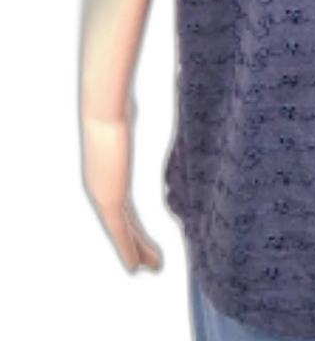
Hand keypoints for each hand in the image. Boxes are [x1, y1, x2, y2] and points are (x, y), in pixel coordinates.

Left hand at [81, 102, 162, 272]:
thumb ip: (128, 124)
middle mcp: (101, 189)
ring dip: (138, 250)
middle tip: (150, 260)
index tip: (142, 237)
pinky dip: (130, 250)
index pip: (122, 205)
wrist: (102, 113)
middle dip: (137, 242)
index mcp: (105, 174)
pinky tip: (136, 267)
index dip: (133, 224)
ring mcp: (104, 196)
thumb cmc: (112, 108)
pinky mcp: (109, 200)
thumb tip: (133, 108)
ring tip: (152, 266)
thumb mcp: (124, 119)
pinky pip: (122, 232)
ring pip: (124, 231)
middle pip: (123, 223)